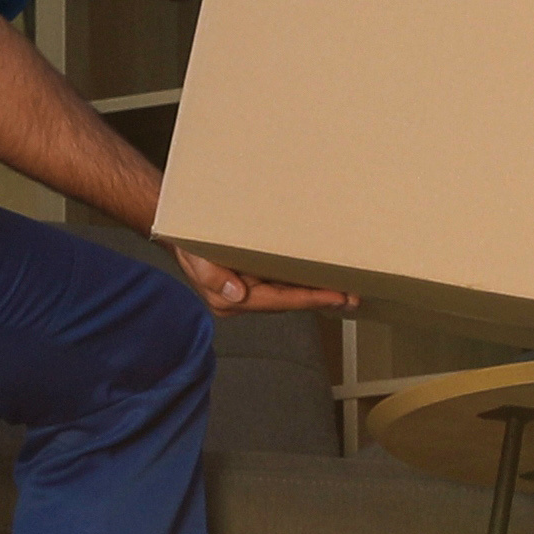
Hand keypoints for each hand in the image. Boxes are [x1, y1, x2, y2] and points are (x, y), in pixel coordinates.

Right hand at [165, 245, 346, 315]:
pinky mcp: (254, 279)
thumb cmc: (188, 242)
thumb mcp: (196, 258)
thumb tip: (236, 292)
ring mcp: (249, 291)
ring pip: (289, 294)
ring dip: (318, 292)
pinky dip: (304, 281)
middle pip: (289, 302)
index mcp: (230, 301)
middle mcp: (242, 300)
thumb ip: (212, 277)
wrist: (180, 230)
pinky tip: (324, 278)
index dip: (309, 299)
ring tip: (347, 291)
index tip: (336, 297)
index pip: (278, 301)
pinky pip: (284, 283)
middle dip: (321, 299)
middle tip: (353, 297)